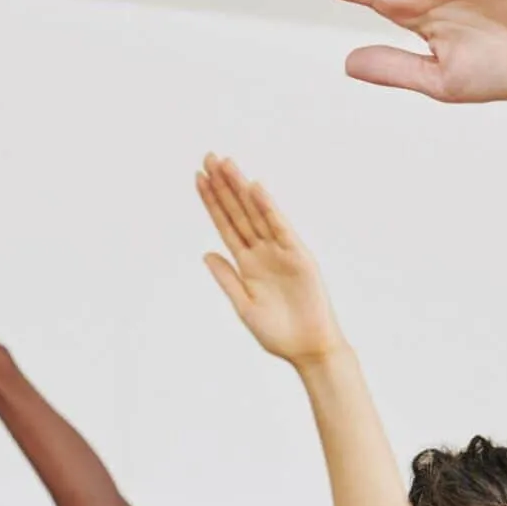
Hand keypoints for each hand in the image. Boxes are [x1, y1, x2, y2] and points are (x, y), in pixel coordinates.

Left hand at [195, 155, 345, 364]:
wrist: (308, 348)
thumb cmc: (278, 333)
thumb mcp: (244, 306)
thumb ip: (227, 278)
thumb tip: (206, 253)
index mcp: (246, 264)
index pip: (225, 225)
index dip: (212, 202)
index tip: (198, 178)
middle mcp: (262, 252)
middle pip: (238, 212)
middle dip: (223, 186)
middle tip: (208, 157)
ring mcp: (280, 251)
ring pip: (256, 213)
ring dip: (241, 188)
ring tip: (225, 164)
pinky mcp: (298, 255)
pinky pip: (280, 227)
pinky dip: (268, 208)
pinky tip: (255, 188)